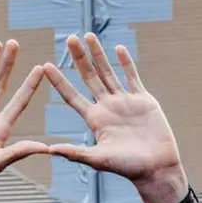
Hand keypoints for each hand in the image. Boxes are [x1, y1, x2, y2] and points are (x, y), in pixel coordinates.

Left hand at [43, 34, 183, 202]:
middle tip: (69, 38)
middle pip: (89, 77)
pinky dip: (126, 62)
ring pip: (109, 72)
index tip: (45, 65)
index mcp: (94, 119)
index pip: (71, 96)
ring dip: (99, 54)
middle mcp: (107, 107)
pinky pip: (132, 77)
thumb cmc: (127, 167)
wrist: (156, 167)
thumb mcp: (98, 159)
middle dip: (79, 58)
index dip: (59, 81)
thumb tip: (50, 150)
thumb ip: (75, 152)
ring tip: (89, 35)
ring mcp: (125, 102)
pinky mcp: (143, 100)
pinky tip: (118, 48)